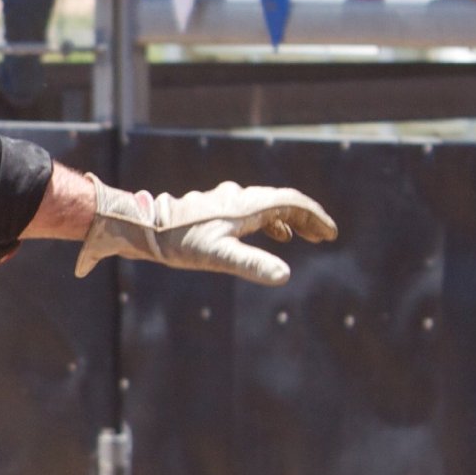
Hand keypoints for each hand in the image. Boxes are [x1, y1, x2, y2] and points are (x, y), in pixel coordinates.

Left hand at [73, 180, 339, 285]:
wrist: (145, 227)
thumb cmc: (180, 241)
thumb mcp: (219, 256)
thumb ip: (252, 264)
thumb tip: (285, 275)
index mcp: (247, 206)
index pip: (292, 203)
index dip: (314, 218)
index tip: (330, 233)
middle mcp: (239, 198)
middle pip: (282, 201)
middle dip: (306, 218)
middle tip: (323, 236)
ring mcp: (226, 202)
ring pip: (266, 205)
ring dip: (288, 219)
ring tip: (303, 235)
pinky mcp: (214, 209)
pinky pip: (250, 211)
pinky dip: (268, 220)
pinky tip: (269, 234)